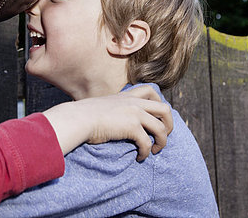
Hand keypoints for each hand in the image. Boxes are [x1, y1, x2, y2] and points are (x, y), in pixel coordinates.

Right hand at [42, 85, 172, 160]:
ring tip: (155, 150)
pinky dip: (146, 152)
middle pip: (165, 109)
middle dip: (169, 124)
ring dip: (162, 142)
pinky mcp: (132, 127)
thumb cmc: (84, 116)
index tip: (154, 116)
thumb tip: (113, 120)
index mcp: (127, 96)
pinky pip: (147, 142)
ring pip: (161, 128)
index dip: (158, 102)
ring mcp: (134, 113)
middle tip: (162, 135)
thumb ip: (113, 108)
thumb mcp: (102, 106)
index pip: (150, 90)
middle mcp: (134, 102)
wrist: (78, 119)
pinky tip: (139, 157)